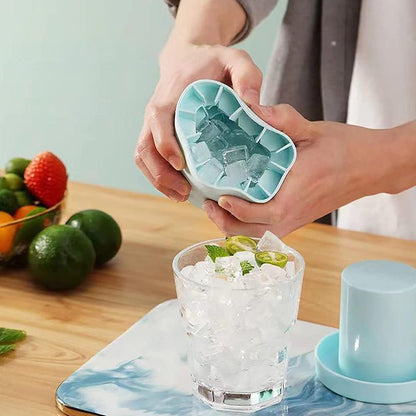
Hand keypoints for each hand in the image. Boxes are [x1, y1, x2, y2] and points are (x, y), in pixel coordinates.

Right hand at [135, 36, 261, 201]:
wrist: (190, 58)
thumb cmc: (213, 62)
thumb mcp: (235, 58)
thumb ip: (247, 74)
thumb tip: (253, 105)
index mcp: (170, 95)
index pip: (158, 121)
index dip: (165, 144)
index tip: (181, 165)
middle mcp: (155, 113)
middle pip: (145, 147)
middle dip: (160, 174)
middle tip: (185, 193)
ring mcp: (153, 126)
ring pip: (143, 157)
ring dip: (158, 180)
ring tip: (182, 197)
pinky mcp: (156, 135)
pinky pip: (149, 159)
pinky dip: (159, 177)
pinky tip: (178, 190)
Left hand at [203, 103, 394, 236]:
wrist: (372, 166)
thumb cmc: (345, 149)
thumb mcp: (312, 129)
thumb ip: (281, 119)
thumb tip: (250, 107)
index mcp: (293, 195)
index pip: (255, 214)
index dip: (231, 209)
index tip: (216, 195)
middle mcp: (292, 215)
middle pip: (249, 234)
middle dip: (224, 223)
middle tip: (208, 204)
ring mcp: (295, 221)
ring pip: (257, 237)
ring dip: (234, 227)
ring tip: (219, 208)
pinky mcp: (298, 220)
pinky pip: (267, 232)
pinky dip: (248, 227)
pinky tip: (240, 209)